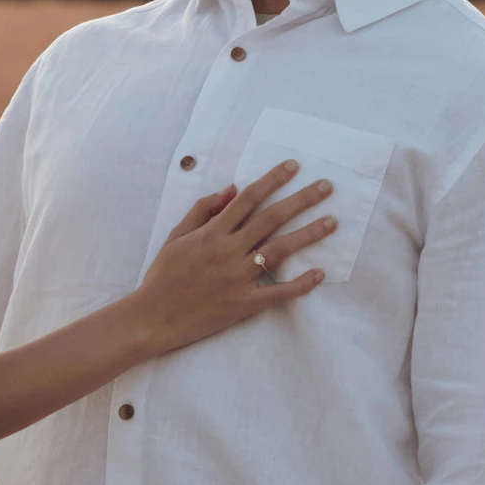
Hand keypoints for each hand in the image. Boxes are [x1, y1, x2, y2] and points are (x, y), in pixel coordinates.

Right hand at [133, 162, 334, 353]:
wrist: (152, 317)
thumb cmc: (162, 275)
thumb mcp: (176, 235)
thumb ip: (202, 210)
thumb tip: (232, 189)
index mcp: (212, 232)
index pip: (248, 198)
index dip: (272, 179)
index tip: (293, 167)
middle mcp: (228, 250)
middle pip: (272, 218)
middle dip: (302, 200)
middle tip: (326, 187)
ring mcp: (238, 277)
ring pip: (280, 250)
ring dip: (309, 234)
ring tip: (332, 222)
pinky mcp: (243, 303)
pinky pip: (277, 292)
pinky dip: (300, 284)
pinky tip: (319, 274)